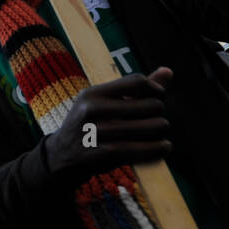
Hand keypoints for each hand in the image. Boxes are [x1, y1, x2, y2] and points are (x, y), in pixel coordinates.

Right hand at [43, 67, 172, 179]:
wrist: (61, 157)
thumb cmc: (89, 126)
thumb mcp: (101, 103)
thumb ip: (134, 89)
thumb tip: (168, 71)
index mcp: (92, 93)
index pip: (136, 81)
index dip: (155, 88)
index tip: (159, 96)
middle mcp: (93, 110)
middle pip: (149, 104)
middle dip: (159, 112)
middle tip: (157, 120)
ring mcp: (98, 132)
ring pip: (151, 127)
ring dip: (161, 131)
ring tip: (161, 133)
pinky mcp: (105, 153)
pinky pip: (143, 148)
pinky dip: (158, 148)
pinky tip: (163, 147)